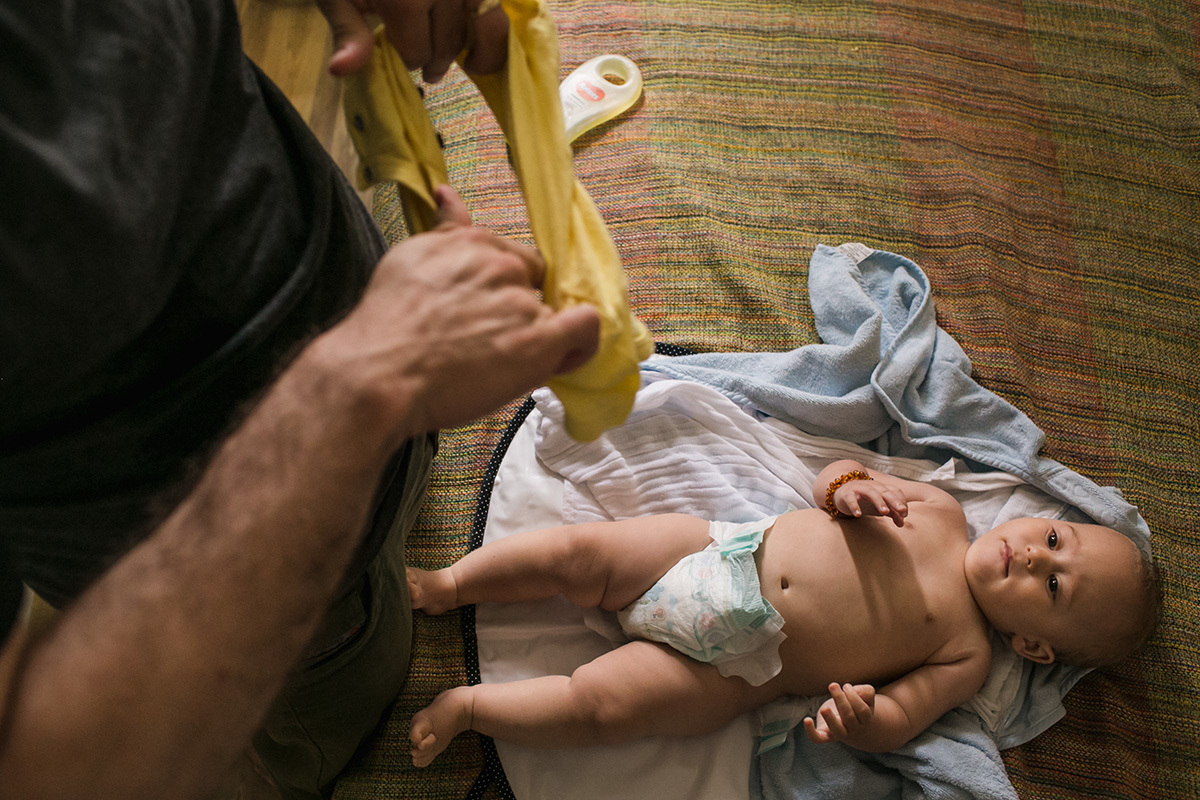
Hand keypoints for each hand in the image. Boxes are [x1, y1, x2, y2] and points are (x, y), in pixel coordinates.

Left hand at [316, 0, 508, 80]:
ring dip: (472, 48)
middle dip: (435, 59)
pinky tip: (479, 42)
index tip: (400, 56)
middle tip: (428, 70)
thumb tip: (342, 70)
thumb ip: (347, 31)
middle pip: (447, 43)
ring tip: (466, 62)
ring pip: (481, 26)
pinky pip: (496, 9)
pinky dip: (491, 31)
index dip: (407, 61)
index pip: (416, 52)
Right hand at [318, 185, 598, 440]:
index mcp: (474, 242)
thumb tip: (447, 194)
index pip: (512, 257)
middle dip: (518, 309)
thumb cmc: (386, 325)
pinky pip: (586, 327)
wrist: (378, 372)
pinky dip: (582, 343)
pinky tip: (561, 359)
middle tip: (488, 342)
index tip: (485, 313)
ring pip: (550, 313)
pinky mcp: (538, 340)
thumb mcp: (410, 258)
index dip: (504, 288)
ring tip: (497, 363)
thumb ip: (443, 228)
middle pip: (533, 284)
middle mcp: (503, 265)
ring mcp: (522, 303)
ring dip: (533, 336)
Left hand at [804, 683, 876, 744]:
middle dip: (840, 700)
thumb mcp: (865, 698)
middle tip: (833, 685)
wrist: (854, 729)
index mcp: (864, 720)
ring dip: (830, 718)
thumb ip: (866, 692)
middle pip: (849, 717)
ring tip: (825, 707)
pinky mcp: (825, 736)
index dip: (854, 697)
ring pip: (837, 730)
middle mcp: (853, 729)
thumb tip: (858, 691)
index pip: (862, 710)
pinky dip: (811, 732)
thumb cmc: (857, 707)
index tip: (846, 686)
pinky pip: (818, 738)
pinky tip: (807, 720)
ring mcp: (840, 734)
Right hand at [833, 480, 907, 525]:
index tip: (904, 513)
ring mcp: (859, 489)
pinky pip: (851, 499)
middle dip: (895, 500)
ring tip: (884, 512)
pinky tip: (858, 515)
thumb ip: (892, 513)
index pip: (895, 491)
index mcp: (882, 488)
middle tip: (902, 511)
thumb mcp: (879, 506)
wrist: (841, 492)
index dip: (901, 501)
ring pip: (871, 492)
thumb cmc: (864, 500)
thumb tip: (901, 523)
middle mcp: (872, 486)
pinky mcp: (847, 494)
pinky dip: (855, 506)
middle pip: (885, 491)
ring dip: (879, 501)